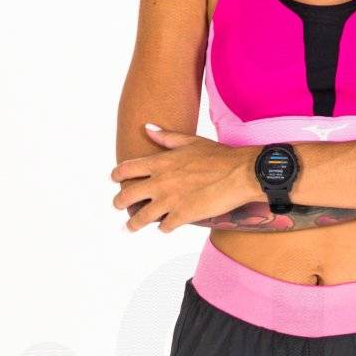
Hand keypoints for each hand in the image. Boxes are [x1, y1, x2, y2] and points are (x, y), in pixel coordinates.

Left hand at [112, 128, 257, 232]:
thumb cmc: (219, 156)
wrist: (240, 174)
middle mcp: (160, 182)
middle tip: (118, 205)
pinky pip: (164, 227)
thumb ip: (166, 137)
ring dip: (133, 223)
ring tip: (130, 227)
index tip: (115, 180)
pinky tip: (165, 226)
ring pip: (141, 217)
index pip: (126, 169)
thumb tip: (147, 128)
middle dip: (119, 202)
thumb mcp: (190, 141)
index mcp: (160, 162)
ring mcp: (170, 201)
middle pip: (126, 196)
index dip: (116, 175)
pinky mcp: (182, 216)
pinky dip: (163, 228)